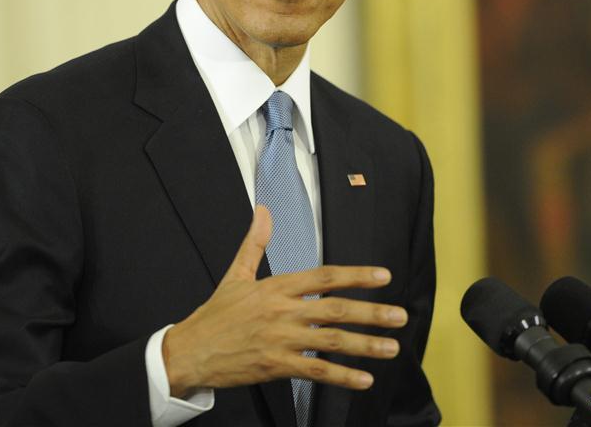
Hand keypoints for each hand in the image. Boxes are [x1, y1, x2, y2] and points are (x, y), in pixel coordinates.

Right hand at [162, 205, 407, 396]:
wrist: (189, 351)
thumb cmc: (216, 314)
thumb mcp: (235, 274)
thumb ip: (255, 242)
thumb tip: (263, 210)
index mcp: (277, 287)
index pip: (324, 277)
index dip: (356, 275)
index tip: (384, 276)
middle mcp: (283, 311)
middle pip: (335, 309)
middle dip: (372, 312)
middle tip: (400, 316)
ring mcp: (281, 340)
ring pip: (332, 341)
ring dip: (365, 345)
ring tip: (392, 347)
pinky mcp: (276, 366)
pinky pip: (316, 371)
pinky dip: (342, 376)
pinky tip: (364, 379)